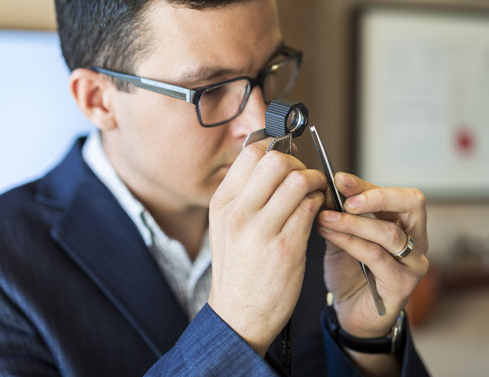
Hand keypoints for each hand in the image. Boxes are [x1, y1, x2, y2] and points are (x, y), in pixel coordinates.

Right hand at [208, 139, 326, 355]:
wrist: (238, 315)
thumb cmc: (237, 269)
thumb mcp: (226, 227)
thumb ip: (244, 194)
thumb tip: (271, 161)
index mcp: (222, 203)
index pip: (251, 153)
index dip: (277, 149)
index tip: (288, 162)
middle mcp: (238, 212)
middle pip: (276, 160)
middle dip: (299, 163)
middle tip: (305, 178)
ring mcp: (261, 230)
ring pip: (298, 181)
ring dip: (315, 183)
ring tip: (316, 195)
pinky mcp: (286, 248)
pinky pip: (311, 208)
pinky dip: (320, 204)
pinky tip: (317, 213)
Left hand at [317, 172, 429, 338]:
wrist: (349, 311)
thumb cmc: (349, 271)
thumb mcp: (341, 236)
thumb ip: (338, 215)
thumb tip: (324, 188)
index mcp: (404, 224)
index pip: (395, 195)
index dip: (366, 185)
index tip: (338, 179)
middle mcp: (416, 241)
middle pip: (411, 204)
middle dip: (375, 196)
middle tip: (344, 199)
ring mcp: (413, 263)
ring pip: (389, 233)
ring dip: (353, 223)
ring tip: (326, 218)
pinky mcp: (402, 284)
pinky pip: (376, 257)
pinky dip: (350, 242)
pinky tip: (330, 236)